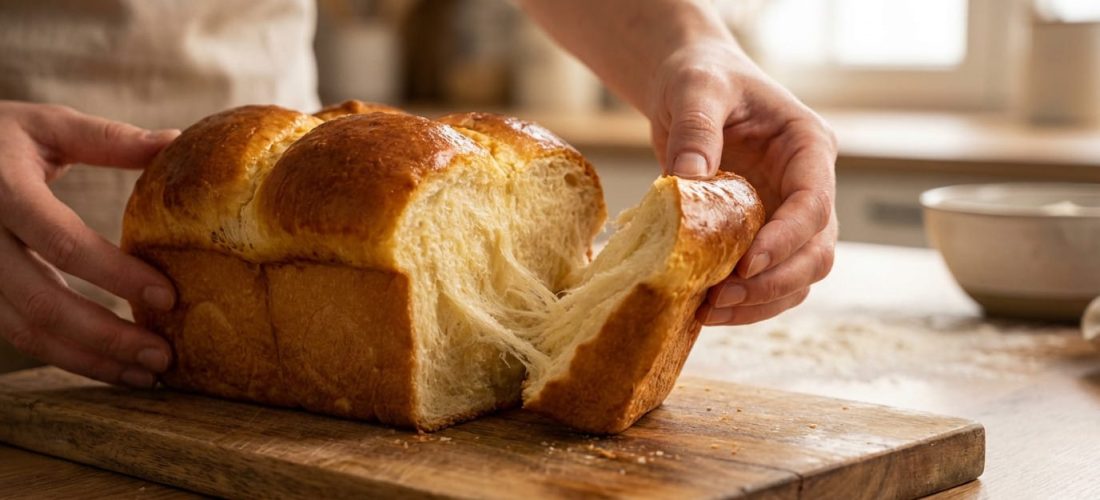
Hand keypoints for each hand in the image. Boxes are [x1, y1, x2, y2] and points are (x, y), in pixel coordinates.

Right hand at [0, 101, 178, 385]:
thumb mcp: (45, 125)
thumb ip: (107, 139)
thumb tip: (179, 142)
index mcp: (1, 191)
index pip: (62, 242)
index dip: (115, 275)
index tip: (168, 297)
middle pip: (42, 303)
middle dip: (107, 337)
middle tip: (165, 356)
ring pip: (25, 331)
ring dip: (89, 360)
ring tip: (147, 374)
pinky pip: (18, 334)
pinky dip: (67, 355)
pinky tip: (112, 366)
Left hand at [647, 42, 837, 325]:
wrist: (690, 90)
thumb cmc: (701, 78)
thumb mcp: (695, 88)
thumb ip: (697, 129)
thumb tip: (689, 181)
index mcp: (807, 146)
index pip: (815, 202)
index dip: (787, 238)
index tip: (747, 263)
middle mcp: (809, 185)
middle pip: (817, 251)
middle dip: (775, 281)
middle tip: (722, 296)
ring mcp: (788, 214)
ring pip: (798, 276)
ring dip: (760, 302)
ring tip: (709, 309)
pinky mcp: (762, 234)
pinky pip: (766, 280)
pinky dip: (743, 301)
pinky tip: (704, 308)